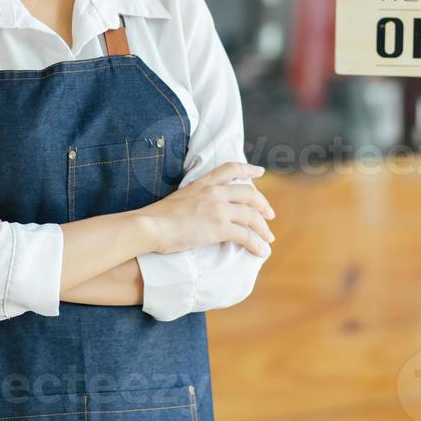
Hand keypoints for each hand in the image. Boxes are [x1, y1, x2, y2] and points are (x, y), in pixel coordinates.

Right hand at [137, 161, 275, 257]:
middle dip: (263, 205)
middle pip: (249, 194)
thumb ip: (194, 198)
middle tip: (270, 215)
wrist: (150, 226)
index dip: (248, 169)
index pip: (231, 169)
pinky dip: (257, 244)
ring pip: (252, 216)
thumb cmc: (157, 217)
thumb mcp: (179, 198)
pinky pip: (246, 236)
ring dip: (264, 229)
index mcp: (204, 183)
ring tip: (269, 239)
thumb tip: (200, 209)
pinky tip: (261, 252)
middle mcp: (215, 192)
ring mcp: (218, 209)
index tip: (259, 172)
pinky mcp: (219, 227)